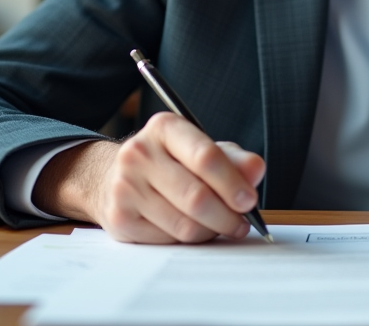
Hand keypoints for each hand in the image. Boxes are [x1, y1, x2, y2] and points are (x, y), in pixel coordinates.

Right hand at [33, 112, 265, 243]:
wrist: (112, 177)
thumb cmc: (169, 162)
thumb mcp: (201, 149)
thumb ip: (233, 159)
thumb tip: (256, 170)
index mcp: (165, 128)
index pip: (205, 156)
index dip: (232, 183)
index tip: (250, 200)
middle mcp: (139, 153)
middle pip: (196, 196)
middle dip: (227, 215)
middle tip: (242, 223)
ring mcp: (125, 187)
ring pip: (184, 224)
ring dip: (211, 231)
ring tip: (221, 226)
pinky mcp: (119, 219)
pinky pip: (168, 240)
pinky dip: (189, 240)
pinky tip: (194, 228)